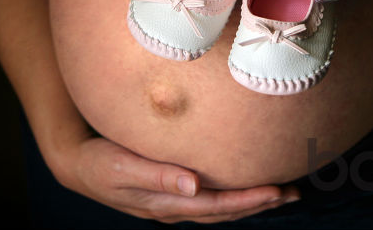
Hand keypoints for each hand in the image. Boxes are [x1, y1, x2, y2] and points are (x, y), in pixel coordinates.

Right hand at [51, 135, 299, 223]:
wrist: (79, 165)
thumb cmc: (101, 163)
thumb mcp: (123, 168)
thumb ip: (157, 176)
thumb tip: (193, 185)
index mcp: (166, 202)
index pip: (216, 205)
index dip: (248, 200)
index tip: (277, 191)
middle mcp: (174, 206)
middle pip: (225, 209)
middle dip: (259, 203)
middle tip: (293, 193)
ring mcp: (174, 200)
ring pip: (220, 205)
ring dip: (250, 200)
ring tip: (280, 192)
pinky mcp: (172, 189)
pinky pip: (210, 196)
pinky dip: (232, 193)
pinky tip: (243, 185)